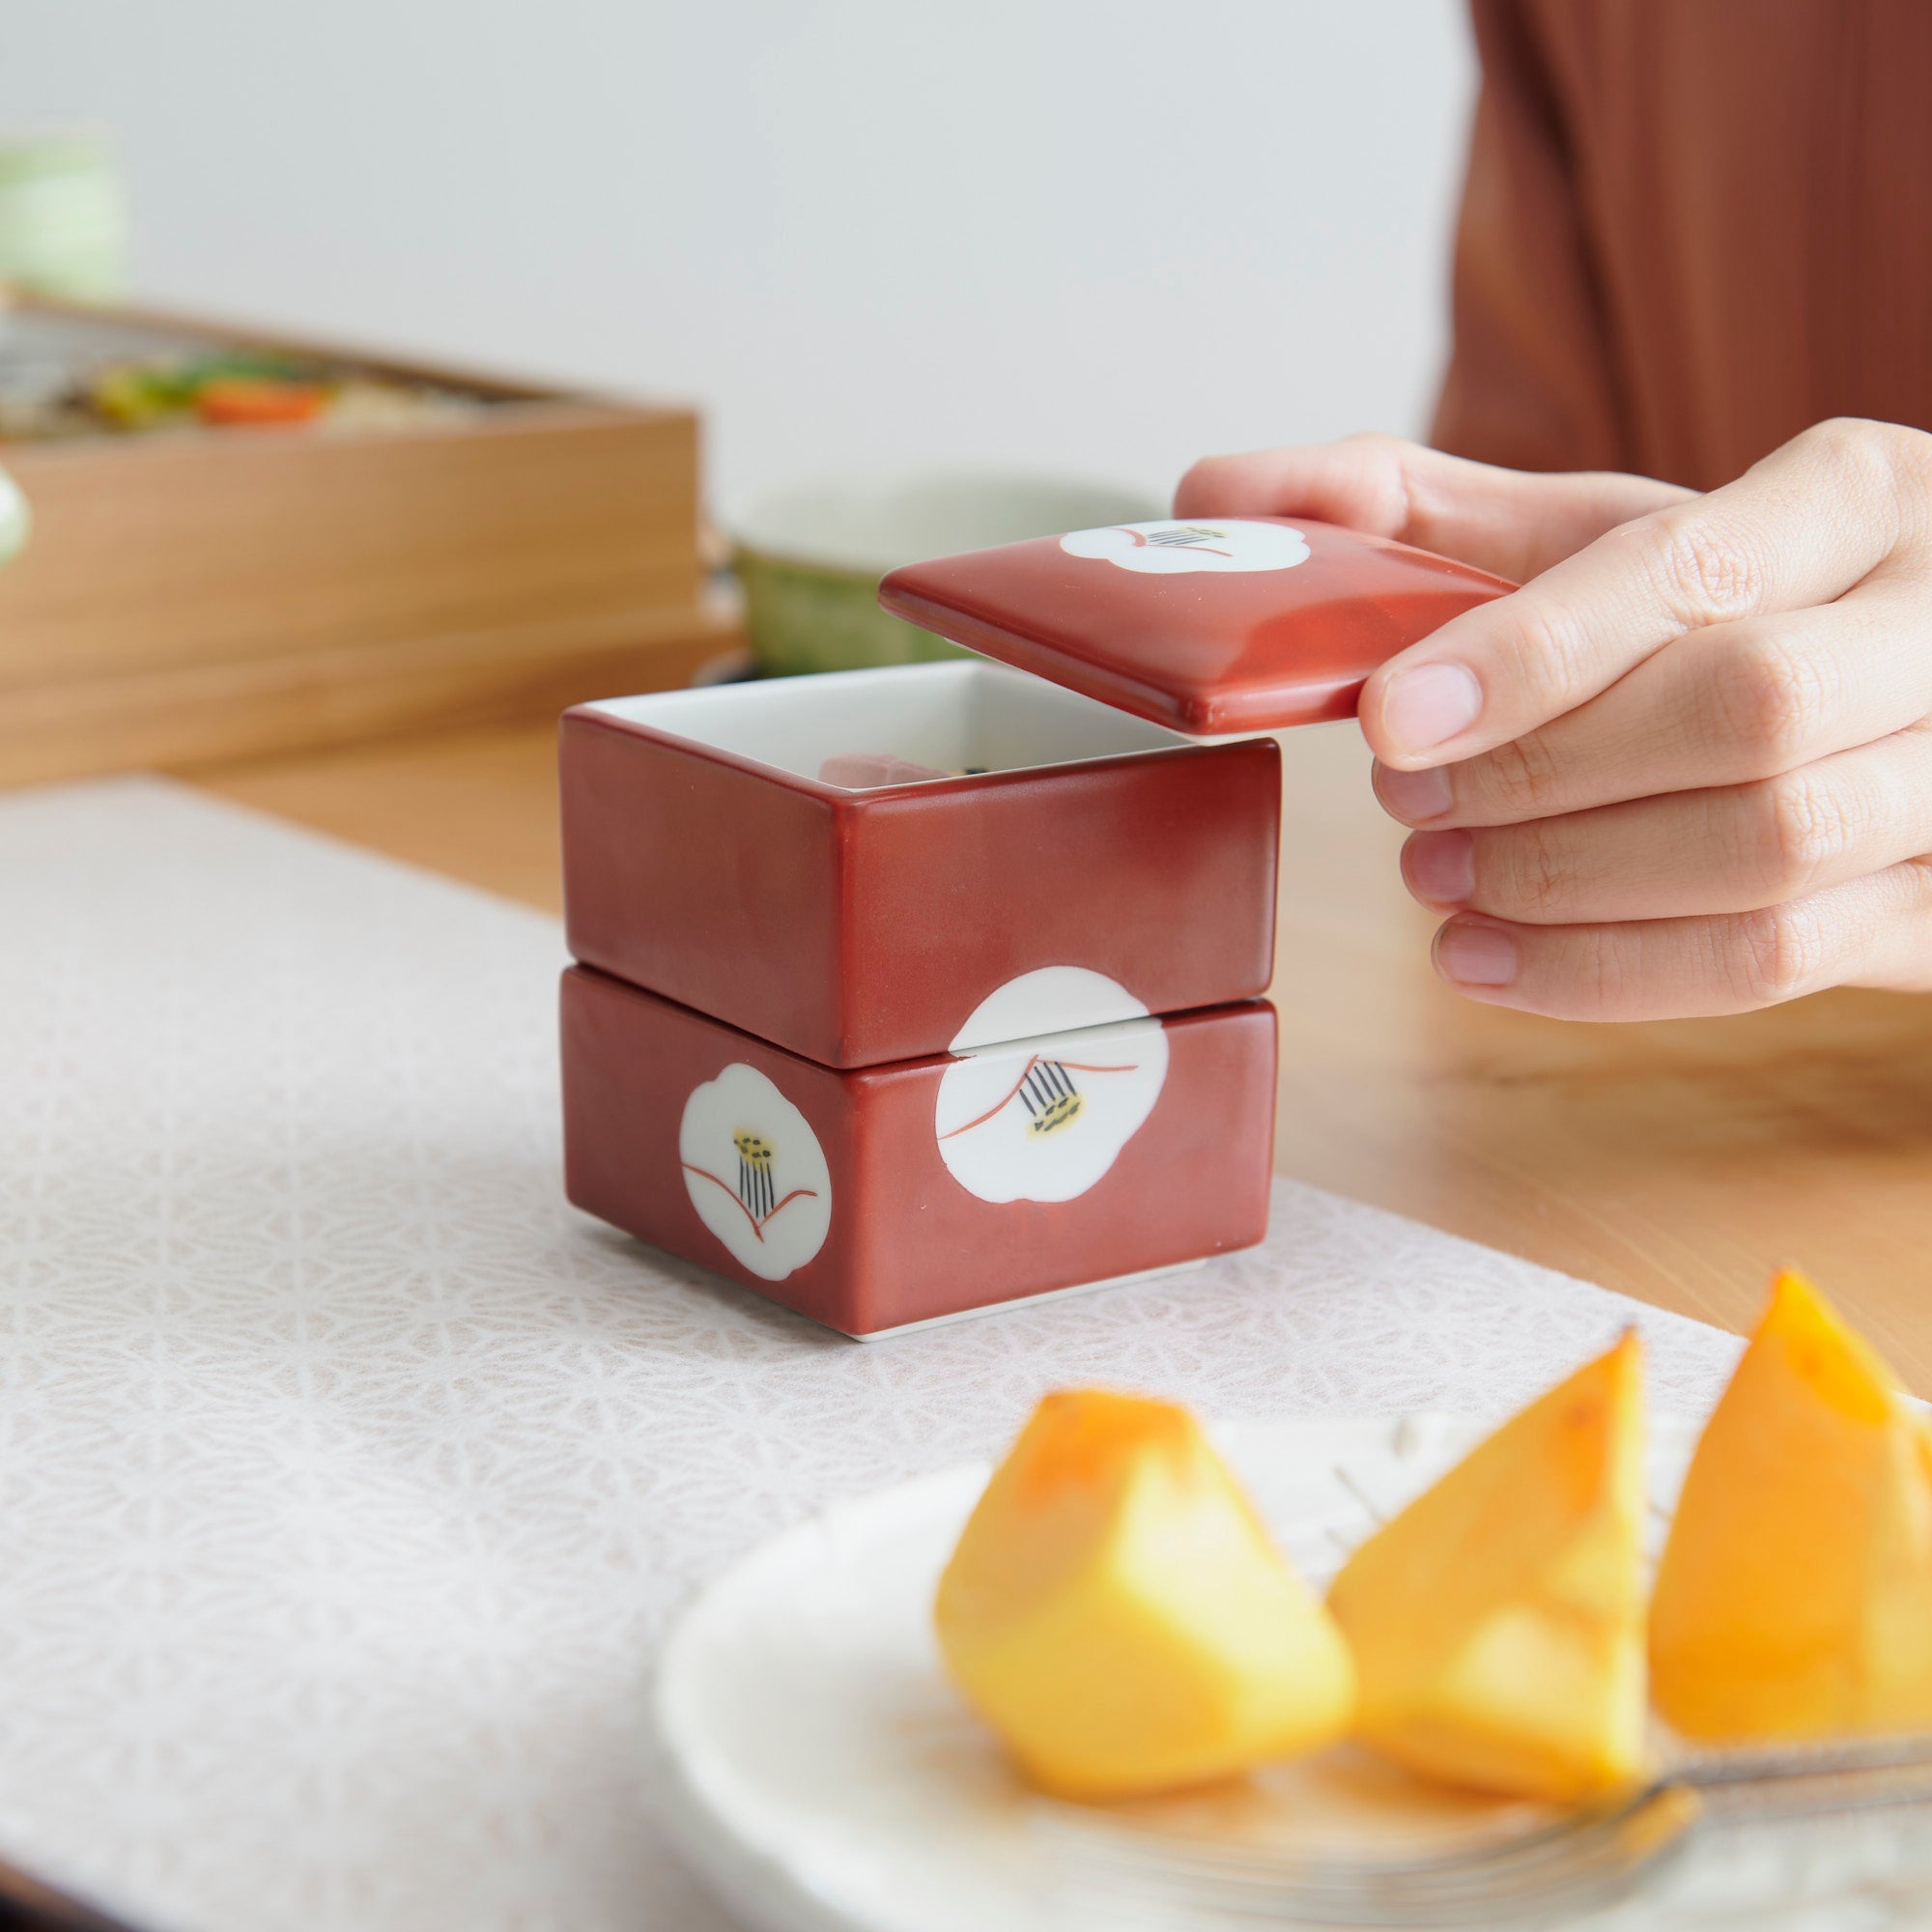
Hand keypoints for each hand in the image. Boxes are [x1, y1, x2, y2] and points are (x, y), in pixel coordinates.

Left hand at [1177, 424, 1931, 1019]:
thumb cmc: (1743, 607)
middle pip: (1748, 713)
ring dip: (1568, 889)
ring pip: (1773, 851)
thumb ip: (1424, 514)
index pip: (1686, 570)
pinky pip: (1781, 960)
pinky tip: (1493, 962)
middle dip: (1543, 779)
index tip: (1387, 717)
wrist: (1924, 691)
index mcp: (1857, 495)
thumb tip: (1214, 487)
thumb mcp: (1611, 539)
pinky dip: (1613, 975)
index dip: (1528, 655)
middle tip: (1407, 807)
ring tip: (1437, 887)